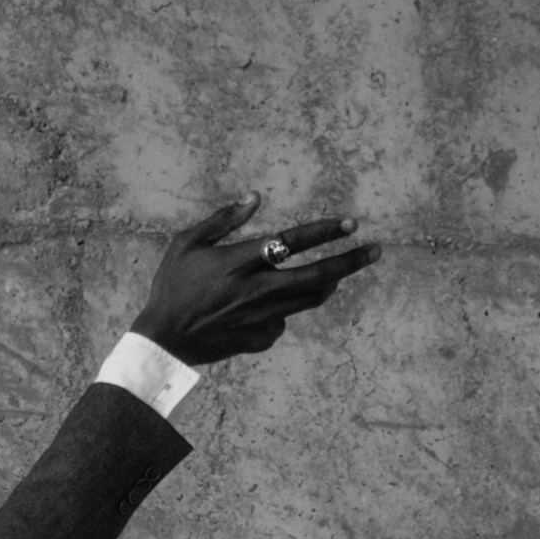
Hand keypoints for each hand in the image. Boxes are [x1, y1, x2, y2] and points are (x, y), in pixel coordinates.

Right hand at [134, 194, 378, 365]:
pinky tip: (273, 305)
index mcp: (240, 262)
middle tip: (375, 251)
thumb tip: (255, 197)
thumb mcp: (187, 244)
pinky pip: (284, 320)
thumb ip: (223, 220)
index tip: (351, 223)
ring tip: (340, 273)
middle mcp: (257, 290)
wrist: (164, 341)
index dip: (325, 231)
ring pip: (310, 299)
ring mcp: (262, 317)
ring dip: (330, 283)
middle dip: (351, 262)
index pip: (293, 242)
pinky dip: (286, 308)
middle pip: (318, 276)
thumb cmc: (172, 287)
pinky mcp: (260, 338)